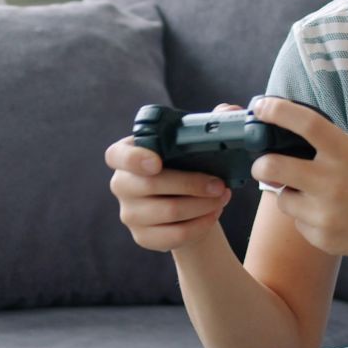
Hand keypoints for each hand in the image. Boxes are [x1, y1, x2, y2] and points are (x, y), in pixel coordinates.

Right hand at [105, 103, 238, 251]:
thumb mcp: (192, 144)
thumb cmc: (186, 166)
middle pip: (151, 186)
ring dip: (202, 205)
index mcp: (126, 155)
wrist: (186, 203)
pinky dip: (200, 225)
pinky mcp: (143, 237)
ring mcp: (129, 214)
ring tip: (222, 197)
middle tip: (220, 184)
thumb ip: (208, 123)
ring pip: (168, 212)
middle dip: (192, 184)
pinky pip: (174, 235)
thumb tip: (229, 109)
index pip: (117, 156)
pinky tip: (213, 214)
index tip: (157, 162)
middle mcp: (121, 185)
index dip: (134, 159)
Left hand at [248, 96, 347, 265]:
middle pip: (271, 167)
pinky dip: (308, 217)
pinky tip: (334, 215)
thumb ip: (337, 145)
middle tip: (264, 163)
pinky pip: (299, 223)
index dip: (276, 111)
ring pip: (282, 199)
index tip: (261, 106)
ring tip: (317, 194)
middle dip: (261, 163)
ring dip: (290, 193)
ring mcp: (326, 214)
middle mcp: (333, 183)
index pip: (305, 123)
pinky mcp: (324, 239)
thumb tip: (298, 139)